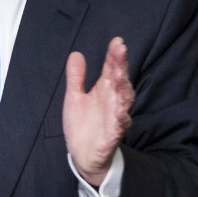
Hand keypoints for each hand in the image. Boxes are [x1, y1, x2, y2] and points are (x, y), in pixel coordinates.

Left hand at [63, 37, 134, 186]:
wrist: (83, 155)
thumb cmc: (83, 124)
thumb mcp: (74, 97)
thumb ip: (76, 77)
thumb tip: (76, 54)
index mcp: (104, 90)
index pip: (111, 68)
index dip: (114, 55)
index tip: (117, 41)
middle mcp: (113, 101)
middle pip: (119, 80)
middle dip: (120, 65)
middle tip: (120, 49)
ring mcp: (115, 117)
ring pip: (123, 100)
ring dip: (122, 87)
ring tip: (119, 74)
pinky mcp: (113, 134)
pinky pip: (119, 125)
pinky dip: (121, 118)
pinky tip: (121, 111)